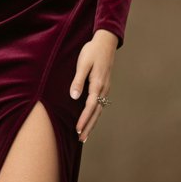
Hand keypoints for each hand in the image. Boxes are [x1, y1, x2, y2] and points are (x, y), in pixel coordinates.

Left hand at [69, 28, 117, 142]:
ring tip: (85, 135)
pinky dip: (95, 115)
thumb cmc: (92, 51)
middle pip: (97, 112)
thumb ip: (78, 80)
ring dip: (92, 123)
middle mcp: (103, 89)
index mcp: (98, 84)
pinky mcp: (104, 87)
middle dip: (89, 126)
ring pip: (99, 110)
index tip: (78, 129)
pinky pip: (100, 105)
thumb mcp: (83, 64)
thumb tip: (74, 96)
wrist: (106, 42)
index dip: (84, 119)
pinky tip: (90, 120)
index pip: (90, 106)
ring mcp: (105, 88)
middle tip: (81, 139)